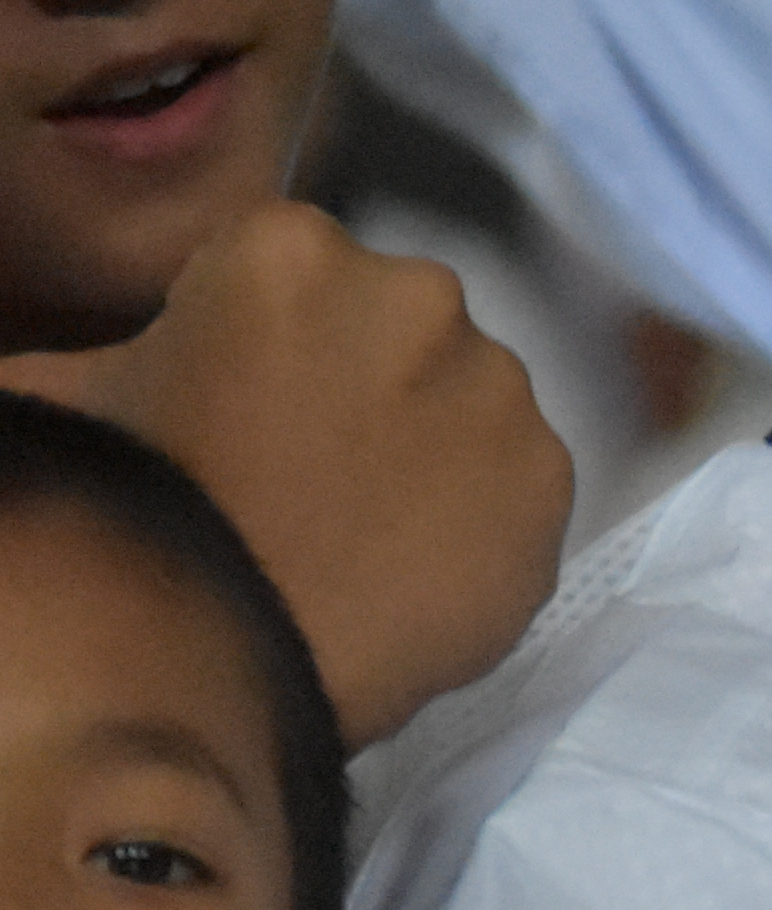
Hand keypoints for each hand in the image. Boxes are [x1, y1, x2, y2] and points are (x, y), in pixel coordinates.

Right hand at [23, 203, 572, 745]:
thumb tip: (136, 352)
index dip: (272, 339)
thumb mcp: (78, 397)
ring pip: (470, 399)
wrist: (223, 658)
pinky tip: (417, 563)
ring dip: (432, 439)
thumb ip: (123, 346)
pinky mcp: (554, 484)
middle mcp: (419, 297)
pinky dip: (481, 515)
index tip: (248, 399)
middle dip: (365, 376)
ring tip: (366, 521)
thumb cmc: (136, 511)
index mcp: (291, 251)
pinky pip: (519, 485)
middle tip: (311, 464)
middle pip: (399, 324)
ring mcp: (500, 391)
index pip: (299, 271)